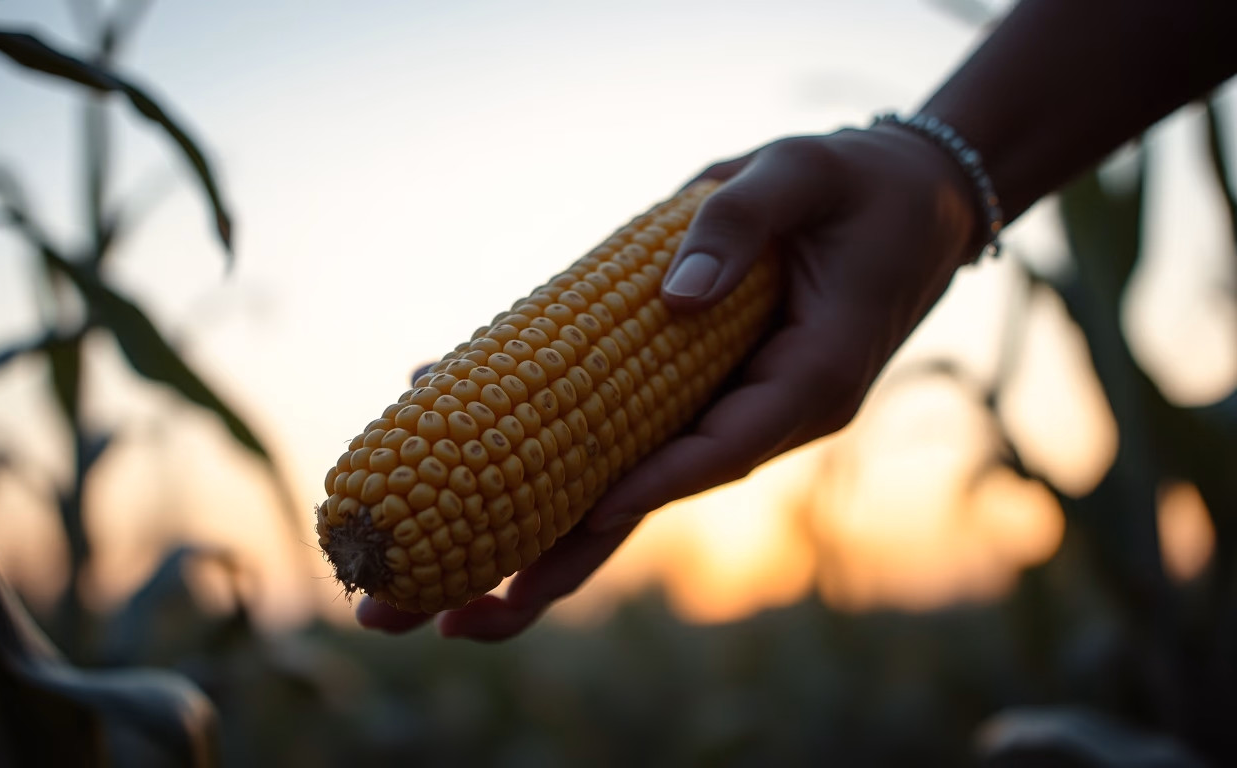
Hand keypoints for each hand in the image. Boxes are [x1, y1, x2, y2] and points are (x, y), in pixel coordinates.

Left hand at [357, 125, 980, 639]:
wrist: (902, 205)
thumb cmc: (856, 185)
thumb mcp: (804, 172)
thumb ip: (739, 224)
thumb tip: (673, 297)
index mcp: (810, 380)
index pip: (720, 448)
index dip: (648, 484)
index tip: (571, 525)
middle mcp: (762, 417)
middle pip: (651, 504)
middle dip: (554, 565)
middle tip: (455, 620)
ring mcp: (722, 414)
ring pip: (622, 491)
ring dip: (531, 540)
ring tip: (438, 597)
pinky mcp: (691, 396)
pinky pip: (613, 441)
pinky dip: (540, 462)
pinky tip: (453, 460)